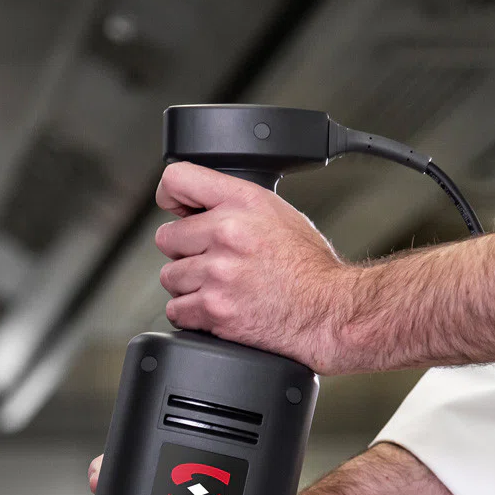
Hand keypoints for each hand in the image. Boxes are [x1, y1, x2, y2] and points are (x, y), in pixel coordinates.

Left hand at [154, 162, 353, 374]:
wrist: (327, 311)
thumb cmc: (308, 268)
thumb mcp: (279, 215)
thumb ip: (235, 206)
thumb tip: (193, 210)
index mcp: (243, 202)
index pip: (177, 180)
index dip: (170, 197)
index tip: (176, 211)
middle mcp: (227, 233)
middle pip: (167, 238)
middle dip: (185, 252)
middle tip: (210, 262)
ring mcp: (218, 273)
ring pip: (170, 277)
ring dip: (188, 286)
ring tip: (218, 288)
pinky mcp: (214, 309)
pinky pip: (176, 310)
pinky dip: (190, 314)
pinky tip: (215, 308)